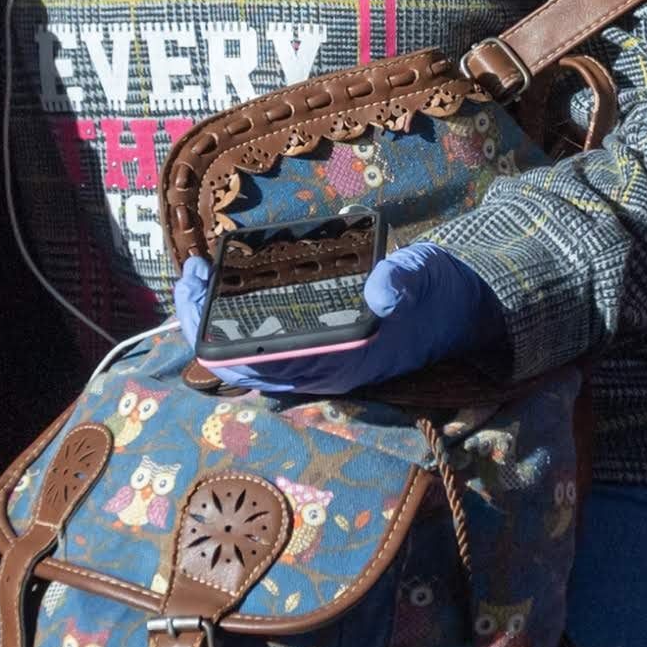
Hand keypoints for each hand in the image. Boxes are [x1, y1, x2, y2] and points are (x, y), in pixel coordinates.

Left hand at [172, 244, 512, 396]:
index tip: (201, 285)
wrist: (456, 314)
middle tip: (190, 274)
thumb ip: (404, 280)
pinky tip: (226, 286)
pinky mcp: (317, 354)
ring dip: (213, 323)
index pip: (261, 360)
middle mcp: (322, 373)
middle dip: (204, 321)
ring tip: (198, 277)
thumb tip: (381, 286)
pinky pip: (261, 347)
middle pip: (240, 363)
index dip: (218, 329)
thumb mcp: (424, 276)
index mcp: (343, 360)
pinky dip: (234, 322)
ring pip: (246, 359)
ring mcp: (317, 366)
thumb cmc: (435, 294)